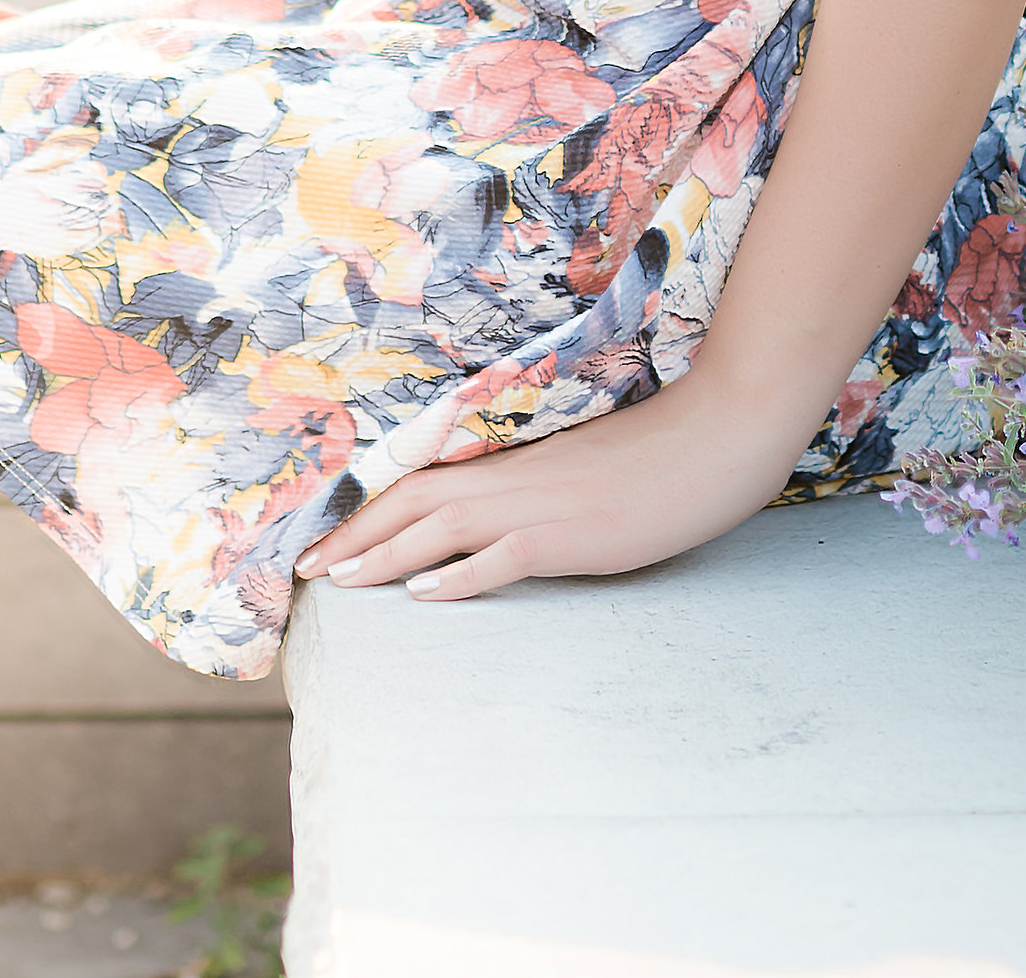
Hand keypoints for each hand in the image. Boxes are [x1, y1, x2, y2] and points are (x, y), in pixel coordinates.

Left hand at [295, 371, 800, 606]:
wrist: (718, 433)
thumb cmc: (662, 451)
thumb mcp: (587, 469)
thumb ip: (541, 488)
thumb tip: (505, 520)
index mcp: (520, 459)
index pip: (429, 477)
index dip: (374, 506)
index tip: (329, 535)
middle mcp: (518, 476)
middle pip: (417, 499)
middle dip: (357, 533)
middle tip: (306, 568)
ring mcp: (542, 504)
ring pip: (443, 525)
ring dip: (385, 554)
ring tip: (340, 581)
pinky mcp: (571, 534)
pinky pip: (503, 556)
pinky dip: (458, 576)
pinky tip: (424, 594)